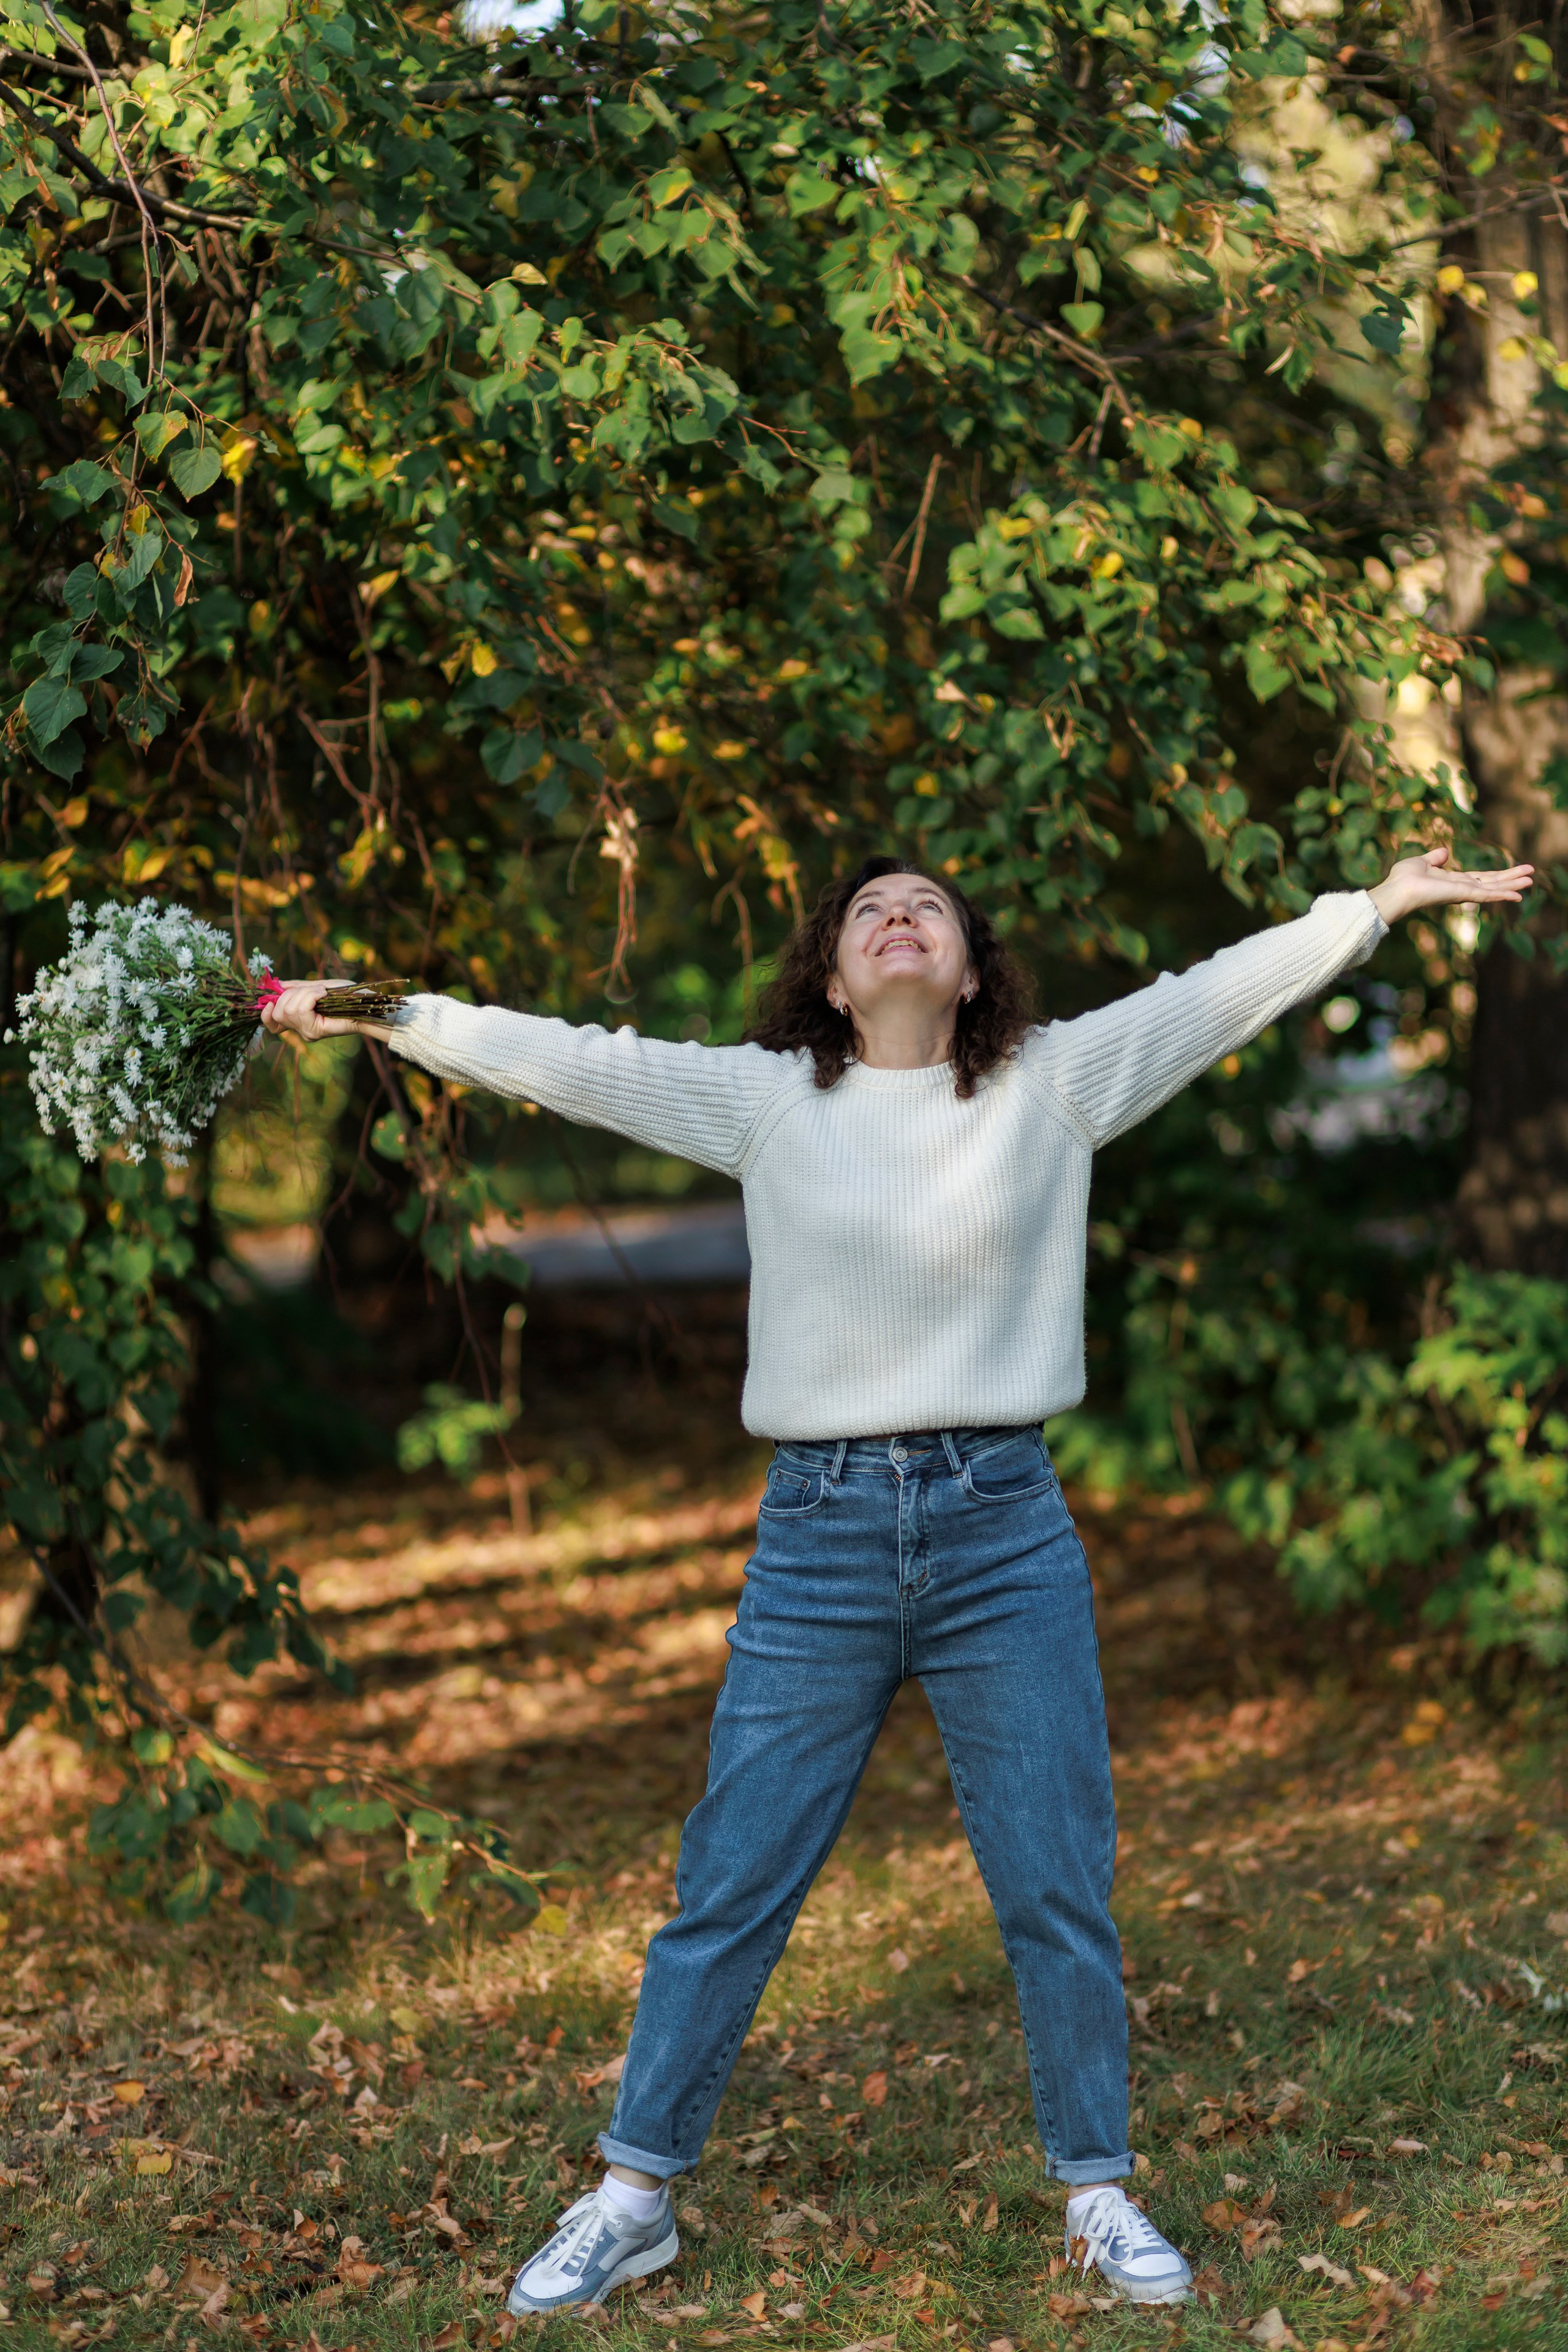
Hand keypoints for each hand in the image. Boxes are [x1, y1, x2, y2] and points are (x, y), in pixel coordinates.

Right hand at [259, 980, 368, 1043]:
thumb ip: (295, 988)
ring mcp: (308, 1032)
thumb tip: (277, 985)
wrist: (365, 1005)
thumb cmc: (345, 996)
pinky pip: (302, 1010)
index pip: (272, 1024)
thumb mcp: (315, 988)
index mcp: (298, 1021)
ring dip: (305, 993)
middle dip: (291, 994)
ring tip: (321, 992)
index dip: (265, 1014)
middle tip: (313, 990)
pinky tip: (323, 994)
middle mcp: (301, 1030)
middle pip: (279, 1012)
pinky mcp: (316, 1031)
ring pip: (290, 1009)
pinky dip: (311, 995)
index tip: (270, 1002)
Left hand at [1368, 844, 1535, 926]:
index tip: (1513, 871)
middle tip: (1531, 875)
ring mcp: (1463, 893)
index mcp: (1453, 881)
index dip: (1498, 875)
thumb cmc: (1403, 879)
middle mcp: (1461, 888)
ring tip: (1531, 881)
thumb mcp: (1421, 862)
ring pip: (1493, 888)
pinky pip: (1486, 895)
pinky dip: (1502, 895)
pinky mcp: (1462, 895)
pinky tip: (1517, 896)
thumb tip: (1444, 852)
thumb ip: (1434, 858)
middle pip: (1492, 882)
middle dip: (1511, 878)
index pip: (1481, 877)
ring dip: (1512, 885)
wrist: (1396, 890)